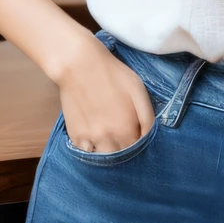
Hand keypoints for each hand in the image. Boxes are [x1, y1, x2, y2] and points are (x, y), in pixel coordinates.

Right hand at [55, 33, 155, 154]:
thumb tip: (148, 136)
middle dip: (124, 147)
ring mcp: (90, 140)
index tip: (135, 132)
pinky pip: (86, 153)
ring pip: (103, 157)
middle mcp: (109, 139)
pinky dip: (91, 148)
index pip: (138, 150)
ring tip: (108, 136)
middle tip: (122, 133)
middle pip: (120, 156)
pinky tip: (93, 135)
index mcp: (126, 129)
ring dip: (108, 150)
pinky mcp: (75, 136)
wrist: (78, 65)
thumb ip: (147, 117)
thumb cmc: (112, 74)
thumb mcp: (138, 90)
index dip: (138, 141)